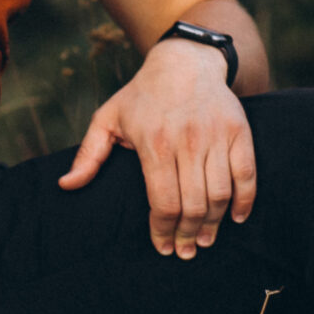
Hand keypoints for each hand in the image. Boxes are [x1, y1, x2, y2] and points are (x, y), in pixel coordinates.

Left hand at [59, 39, 255, 257]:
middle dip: (188, 234)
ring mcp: (216, 136)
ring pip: (220, 194)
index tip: (162, 247)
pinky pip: (246, 174)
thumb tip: (66, 185)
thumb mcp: (107, 118)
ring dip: (214, 224)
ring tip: (204, 239)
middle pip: (193, 204)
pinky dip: (244, 201)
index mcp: (154, 143)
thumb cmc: (142, 95)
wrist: (184, 61)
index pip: (162, 201)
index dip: (163, 230)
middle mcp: (187, 141)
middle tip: (185, 251)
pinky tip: (234, 218)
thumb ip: (88, 155)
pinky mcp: (239, 131)